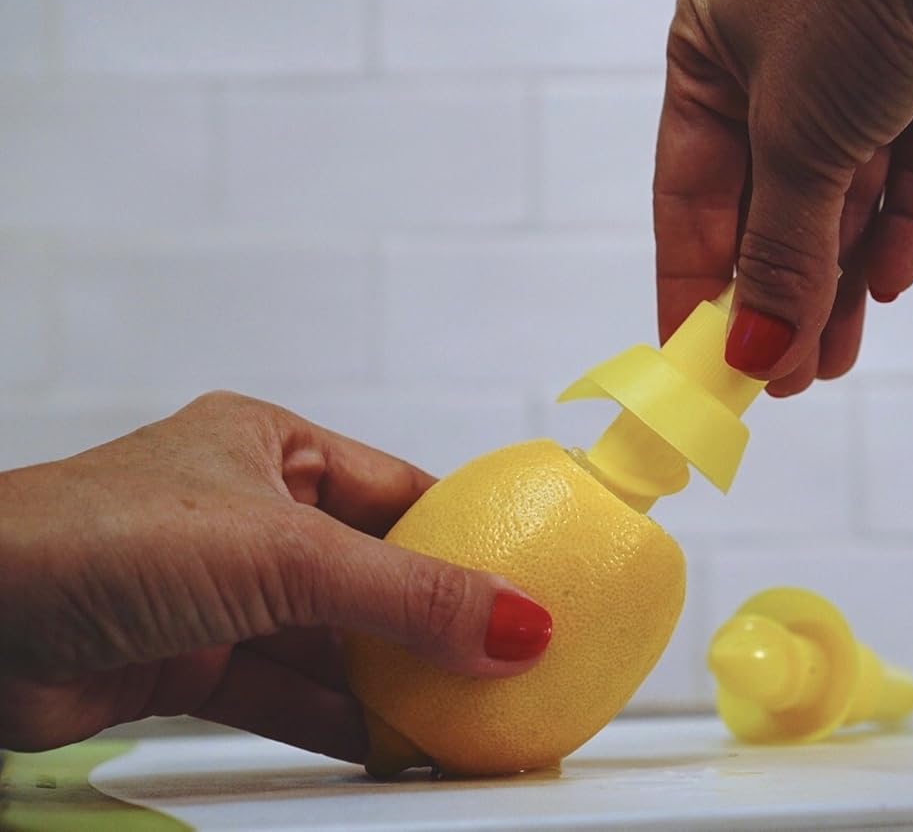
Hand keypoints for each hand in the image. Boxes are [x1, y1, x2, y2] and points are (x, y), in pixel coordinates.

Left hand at [0, 392, 548, 761]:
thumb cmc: (95, 537)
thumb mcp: (286, 556)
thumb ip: (410, 596)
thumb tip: (519, 624)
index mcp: (272, 449)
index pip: (400, 491)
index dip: (469, 538)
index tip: (533, 582)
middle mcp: (249, 517)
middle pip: (373, 576)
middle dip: (436, 626)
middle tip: (508, 664)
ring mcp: (219, 594)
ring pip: (333, 644)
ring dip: (392, 685)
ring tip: (465, 719)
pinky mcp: (189, 663)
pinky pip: (288, 694)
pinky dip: (339, 723)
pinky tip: (392, 747)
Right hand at [654, 0, 912, 395]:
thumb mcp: (799, 134)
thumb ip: (782, 250)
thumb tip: (752, 351)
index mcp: (712, 68)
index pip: (691, 203)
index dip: (692, 291)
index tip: (695, 369)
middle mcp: (783, 73)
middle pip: (773, 212)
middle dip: (776, 301)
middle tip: (780, 383)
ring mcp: (867, 75)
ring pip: (847, 202)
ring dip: (840, 284)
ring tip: (830, 365)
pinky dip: (905, 224)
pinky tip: (892, 283)